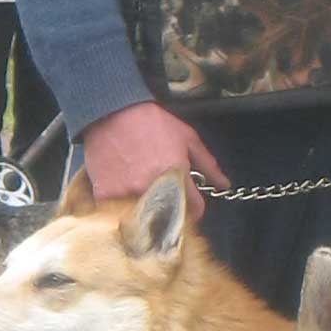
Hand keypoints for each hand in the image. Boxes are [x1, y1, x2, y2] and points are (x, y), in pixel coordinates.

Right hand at [76, 100, 228, 207]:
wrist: (112, 112)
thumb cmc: (152, 122)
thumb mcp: (187, 138)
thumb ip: (208, 164)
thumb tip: (224, 184)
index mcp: (177, 176)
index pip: (195, 209)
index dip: (195, 208)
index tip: (189, 204)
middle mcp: (154, 189)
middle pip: (170, 217)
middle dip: (172, 210)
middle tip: (165, 196)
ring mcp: (128, 194)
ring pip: (144, 218)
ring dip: (147, 211)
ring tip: (142, 192)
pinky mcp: (106, 195)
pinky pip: (117, 214)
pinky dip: (121, 208)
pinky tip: (123, 193)